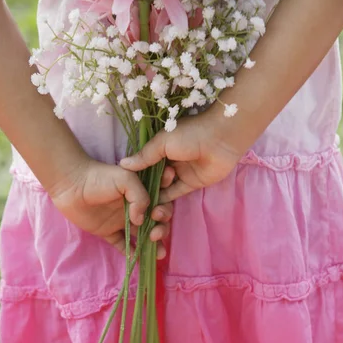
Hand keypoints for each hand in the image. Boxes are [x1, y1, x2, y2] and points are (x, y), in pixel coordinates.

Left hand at [48, 155, 175, 256]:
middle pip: (156, 221)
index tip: (159, 213)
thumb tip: (141, 220)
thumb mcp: (125, 178)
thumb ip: (140, 196)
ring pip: (143, 235)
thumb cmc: (100, 177)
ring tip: (159, 254)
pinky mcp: (108, 232)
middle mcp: (134, 207)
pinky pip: (123, 245)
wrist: (71, 184)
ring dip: (153, 245)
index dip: (165, 209)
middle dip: (162, 229)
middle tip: (155, 233)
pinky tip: (138, 260)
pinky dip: (132, 253)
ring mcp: (121, 221)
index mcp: (141, 192)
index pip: (161, 202)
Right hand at [120, 112, 242, 202]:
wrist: (220, 138)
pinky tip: (154, 208)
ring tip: (143, 207)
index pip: (144, 163)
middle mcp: (169, 160)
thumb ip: (145, 156)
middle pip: (152, 177)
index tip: (121, 188)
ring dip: (154, 197)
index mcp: (161, 147)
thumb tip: (123, 164)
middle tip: (132, 202)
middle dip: (143, 189)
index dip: (134, 176)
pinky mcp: (191, 183)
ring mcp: (180, 172)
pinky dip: (166, 201)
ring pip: (163, 188)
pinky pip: (176, 193)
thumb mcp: (162, 142)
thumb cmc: (190, 134)